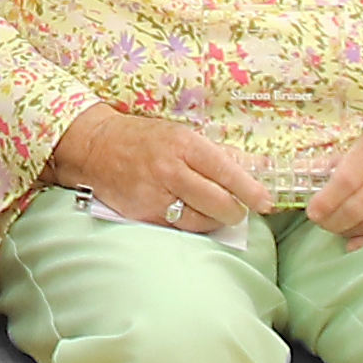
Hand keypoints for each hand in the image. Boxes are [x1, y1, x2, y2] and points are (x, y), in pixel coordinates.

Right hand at [45, 104, 268, 235]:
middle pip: (218, 203)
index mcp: (184, 144)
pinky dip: (190, 225)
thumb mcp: (181, 134)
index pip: (226, 171)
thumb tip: (251, 170)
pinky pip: (178, 227)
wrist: (96, 147)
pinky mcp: (143, 214)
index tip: (266, 202)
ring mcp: (155, 195)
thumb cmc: (144, 139)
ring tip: (214, 213)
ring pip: (200, 221)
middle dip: (235, 211)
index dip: (251, 190)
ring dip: (214, 221)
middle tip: (238, 211)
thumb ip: (215, 153)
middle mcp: (170, 169)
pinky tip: (190, 215)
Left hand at [302, 114, 362, 244]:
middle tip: (322, 220)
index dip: (327, 199)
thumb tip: (302, 173)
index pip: (346, 179)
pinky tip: (356, 242)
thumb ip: (336, 162)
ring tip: (342, 223)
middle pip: (356, 207)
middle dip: (333, 220)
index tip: (313, 211)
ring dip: (350, 229)